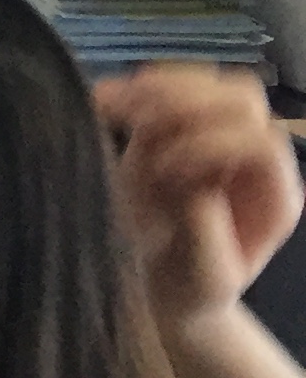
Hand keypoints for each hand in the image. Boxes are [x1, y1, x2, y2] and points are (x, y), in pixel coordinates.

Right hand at [100, 66, 303, 336]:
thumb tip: (184, 178)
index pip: (260, 143)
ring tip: (112, 101)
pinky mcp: (173, 133)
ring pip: (204, 83)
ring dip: (159, 88)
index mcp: (274, 197)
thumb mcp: (205, 275)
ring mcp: (213, 140)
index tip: (165, 172)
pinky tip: (102, 99)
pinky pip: (162, 92)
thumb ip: (202, 225)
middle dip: (191, 104)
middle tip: (141, 123)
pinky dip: (133, 90)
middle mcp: (251, 161)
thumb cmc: (191, 293)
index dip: (214, 146)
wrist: (164, 294)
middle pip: (241, 100)